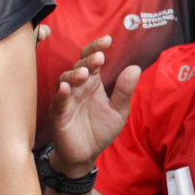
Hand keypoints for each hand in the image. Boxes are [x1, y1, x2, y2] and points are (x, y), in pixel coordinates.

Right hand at [48, 37, 137, 170]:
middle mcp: (79, 87)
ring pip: (66, 80)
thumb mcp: (118, 111)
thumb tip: (135, 67)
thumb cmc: (100, 130)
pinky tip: (65, 88)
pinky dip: (61, 94)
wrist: (85, 155)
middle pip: (79, 65)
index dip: (98, 48)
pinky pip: (58, 101)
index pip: (93, 60)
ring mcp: (67, 99)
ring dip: (74, 75)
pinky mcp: (58, 114)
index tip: (108, 40)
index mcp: (94, 83)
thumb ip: (124, 91)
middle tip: (99, 57)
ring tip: (83, 73)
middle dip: (88, 60)